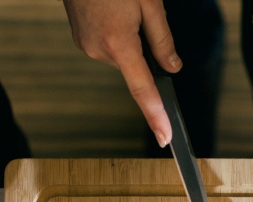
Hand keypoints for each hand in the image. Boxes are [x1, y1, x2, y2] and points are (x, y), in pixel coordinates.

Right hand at [63, 0, 179, 146]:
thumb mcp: (149, 3)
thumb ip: (162, 39)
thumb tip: (172, 67)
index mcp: (119, 44)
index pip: (142, 89)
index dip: (156, 115)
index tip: (164, 137)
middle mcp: (99, 50)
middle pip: (134, 66)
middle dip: (142, 49)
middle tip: (140, 15)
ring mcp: (86, 45)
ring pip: (120, 55)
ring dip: (128, 38)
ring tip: (121, 7)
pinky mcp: (80, 39)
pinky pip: (107, 46)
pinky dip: (116, 35)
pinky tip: (111, 11)